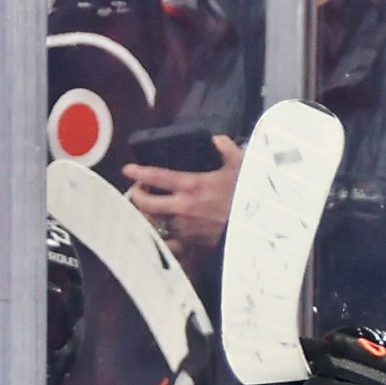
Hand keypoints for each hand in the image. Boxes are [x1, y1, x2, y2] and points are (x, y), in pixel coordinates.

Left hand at [122, 138, 240, 263]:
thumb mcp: (240, 165)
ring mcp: (184, 228)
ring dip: (148, 215)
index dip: (138, 172)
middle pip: (146, 203)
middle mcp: (183, 208)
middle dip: (136, 196)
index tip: (128, 169)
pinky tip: (161, 230)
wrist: (257, 227)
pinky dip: (161, 236)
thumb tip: (215, 140)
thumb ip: (225, 148)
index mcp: (192, 185)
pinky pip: (167, 242)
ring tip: (148, 208)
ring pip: (154, 222)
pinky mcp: (190, 244)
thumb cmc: (248, 196)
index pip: (156, 176)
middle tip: (138, 190)